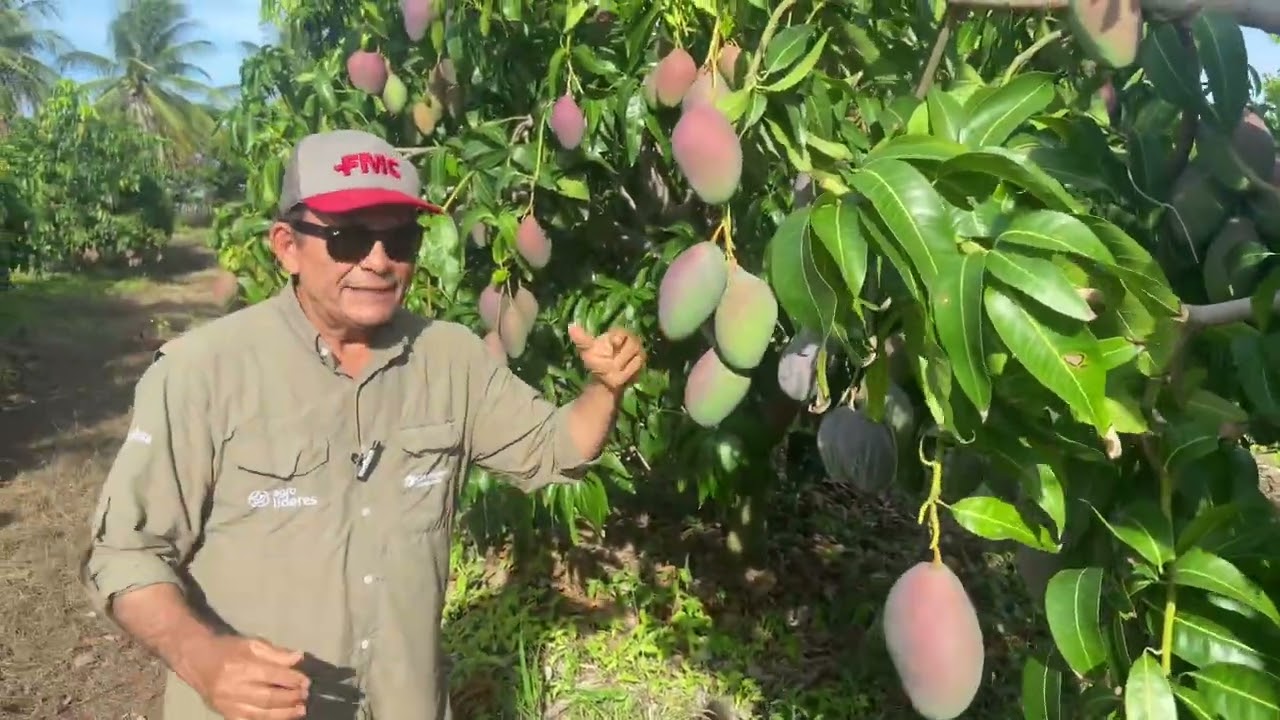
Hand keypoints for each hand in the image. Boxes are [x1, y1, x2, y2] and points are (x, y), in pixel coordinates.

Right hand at [184, 635, 309, 719]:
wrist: (198, 661)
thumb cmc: (228, 649)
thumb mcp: (252, 644)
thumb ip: (276, 653)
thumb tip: (299, 658)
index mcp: (241, 666)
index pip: (272, 676)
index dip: (292, 680)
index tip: (306, 681)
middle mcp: (233, 688)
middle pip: (267, 697)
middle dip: (290, 698)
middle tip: (305, 696)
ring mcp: (228, 704)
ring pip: (260, 714)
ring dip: (283, 714)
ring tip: (299, 710)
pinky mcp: (225, 714)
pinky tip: (281, 718)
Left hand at [568, 324, 645, 392]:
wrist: (605, 380)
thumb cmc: (597, 361)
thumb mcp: (587, 350)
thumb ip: (582, 339)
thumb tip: (571, 326)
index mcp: (617, 334)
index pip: (622, 331)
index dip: (619, 336)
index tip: (614, 342)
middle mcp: (630, 340)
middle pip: (632, 343)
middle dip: (620, 356)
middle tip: (612, 363)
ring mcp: (638, 351)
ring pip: (636, 355)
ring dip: (624, 365)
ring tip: (616, 369)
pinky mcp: (641, 363)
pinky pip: (638, 365)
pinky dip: (629, 371)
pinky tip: (623, 374)